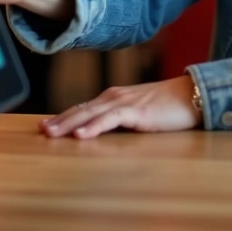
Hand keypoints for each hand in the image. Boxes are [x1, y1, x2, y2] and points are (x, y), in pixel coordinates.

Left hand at [40, 76, 201, 138]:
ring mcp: (124, 103)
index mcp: (114, 98)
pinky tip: (82, 135)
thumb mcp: (138, 111)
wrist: (191, 95)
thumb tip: (103, 129)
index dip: (63, 116)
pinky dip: (94, 127)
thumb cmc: (168, 105)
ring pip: (89, 113)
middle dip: (58, 120)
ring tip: (51, 133)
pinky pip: (110, 120)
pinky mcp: (136, 112)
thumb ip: (120, 117)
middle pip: (80, 109)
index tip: (45, 125)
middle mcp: (114, 97)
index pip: (82, 108)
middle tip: (39, 130)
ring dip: (68, 124)